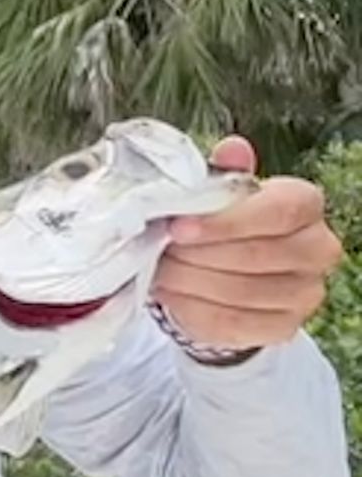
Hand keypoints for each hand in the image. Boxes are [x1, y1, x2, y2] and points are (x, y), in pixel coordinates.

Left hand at [154, 137, 342, 352]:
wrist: (227, 269)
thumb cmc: (224, 221)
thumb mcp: (219, 192)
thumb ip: (224, 172)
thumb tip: (233, 148)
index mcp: (306, 204)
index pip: (278, 211)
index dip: (225, 221)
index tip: (179, 227)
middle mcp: (318, 249)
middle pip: (257, 255)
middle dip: (197, 254)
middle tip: (159, 250)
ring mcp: (306, 293)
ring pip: (242, 293)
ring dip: (190, 281)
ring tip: (159, 269)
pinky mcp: (283, 327)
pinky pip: (232, 324)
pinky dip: (192, 309)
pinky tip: (170, 294)